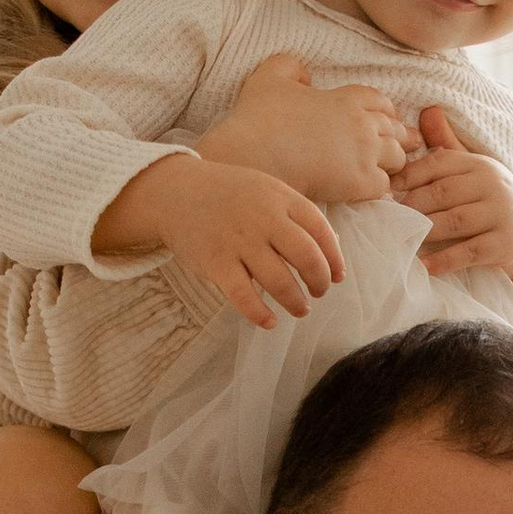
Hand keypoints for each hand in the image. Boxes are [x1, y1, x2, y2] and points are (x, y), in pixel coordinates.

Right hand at [103, 148, 344, 328]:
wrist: (175, 192)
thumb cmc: (229, 195)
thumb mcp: (266, 192)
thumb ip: (296, 216)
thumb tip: (332, 252)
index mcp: (281, 198)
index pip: (321, 231)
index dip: (335, 259)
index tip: (337, 277)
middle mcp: (263, 218)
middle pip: (307, 258)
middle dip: (319, 282)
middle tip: (318, 294)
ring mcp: (238, 240)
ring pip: (279, 281)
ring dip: (296, 302)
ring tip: (300, 309)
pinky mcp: (215, 262)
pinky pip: (243, 295)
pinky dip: (259, 314)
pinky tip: (269, 322)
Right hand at [204, 49, 416, 206]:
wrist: (252, 155)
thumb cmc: (258, 117)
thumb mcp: (270, 76)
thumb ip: (291, 67)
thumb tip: (306, 76)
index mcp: (346, 98)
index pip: (381, 102)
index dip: (386, 111)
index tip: (386, 120)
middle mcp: (362, 124)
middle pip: (394, 130)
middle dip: (396, 137)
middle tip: (399, 147)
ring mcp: (364, 154)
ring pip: (397, 158)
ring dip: (392, 163)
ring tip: (384, 170)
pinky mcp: (360, 183)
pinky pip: (384, 186)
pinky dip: (380, 189)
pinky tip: (371, 191)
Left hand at [391, 106, 512, 320]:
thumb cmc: (491, 204)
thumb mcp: (473, 173)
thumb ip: (448, 148)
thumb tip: (428, 110)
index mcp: (479, 164)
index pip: (438, 163)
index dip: (409, 175)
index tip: (387, 189)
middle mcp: (493, 184)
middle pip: (442, 193)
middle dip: (412, 206)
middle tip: (388, 218)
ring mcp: (501, 214)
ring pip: (454, 221)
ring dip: (424, 231)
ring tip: (403, 238)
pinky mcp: (505, 244)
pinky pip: (469, 252)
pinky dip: (445, 261)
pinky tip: (425, 266)